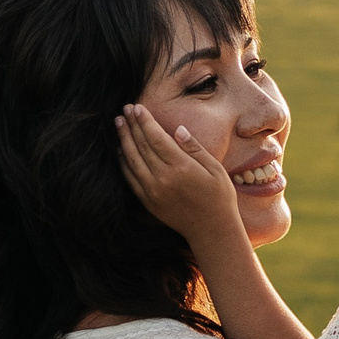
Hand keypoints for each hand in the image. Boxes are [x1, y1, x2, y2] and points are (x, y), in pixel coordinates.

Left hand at [116, 103, 241, 254]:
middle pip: (141, 145)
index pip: (156, 138)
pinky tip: (121, 149)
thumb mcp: (215, 169)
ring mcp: (153, 191)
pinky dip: (123, 162)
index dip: (145, 121)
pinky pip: (130, 177)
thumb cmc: (219, 198)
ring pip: (131, 160)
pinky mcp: (147, 201)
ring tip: (118, 123)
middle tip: (124, 109)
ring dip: (123, 140)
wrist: (212, 231)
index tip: (137, 108)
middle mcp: (163, 178)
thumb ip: (194, 148)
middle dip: (131, 125)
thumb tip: (178, 129)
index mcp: (181, 167)